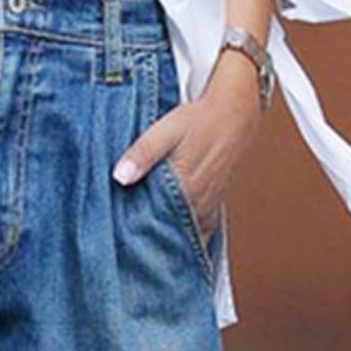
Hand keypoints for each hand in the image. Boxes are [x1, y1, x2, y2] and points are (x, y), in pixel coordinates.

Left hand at [113, 49, 265, 242]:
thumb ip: (143, 153)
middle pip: (165, 231)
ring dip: (160, 233)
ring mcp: (205, 209)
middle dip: (144, 236)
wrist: (235, 113)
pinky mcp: (210, 207)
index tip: (116, 230)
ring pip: (178, 232)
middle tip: (124, 233)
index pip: (152, 223)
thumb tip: (120, 176)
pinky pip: (192, 230)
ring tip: (138, 234)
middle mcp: (198, 205)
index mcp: (185, 190)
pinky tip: (162, 228)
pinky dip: (177, 231)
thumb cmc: (201, 119)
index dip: (132, 229)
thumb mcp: (166, 130)